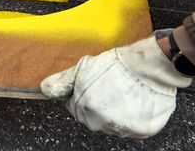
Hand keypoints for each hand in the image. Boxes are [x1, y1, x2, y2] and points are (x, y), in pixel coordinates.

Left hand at [40, 37, 191, 137]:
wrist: (150, 66)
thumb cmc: (118, 64)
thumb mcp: (84, 67)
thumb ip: (63, 81)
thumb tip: (44, 89)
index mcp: (85, 109)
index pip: (75, 108)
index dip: (81, 94)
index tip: (91, 84)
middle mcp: (103, 123)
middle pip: (92, 118)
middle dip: (96, 104)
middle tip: (108, 85)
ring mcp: (123, 128)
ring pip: (112, 123)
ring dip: (114, 111)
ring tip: (122, 90)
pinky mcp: (143, 130)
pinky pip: (132, 126)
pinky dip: (133, 116)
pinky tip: (134, 99)